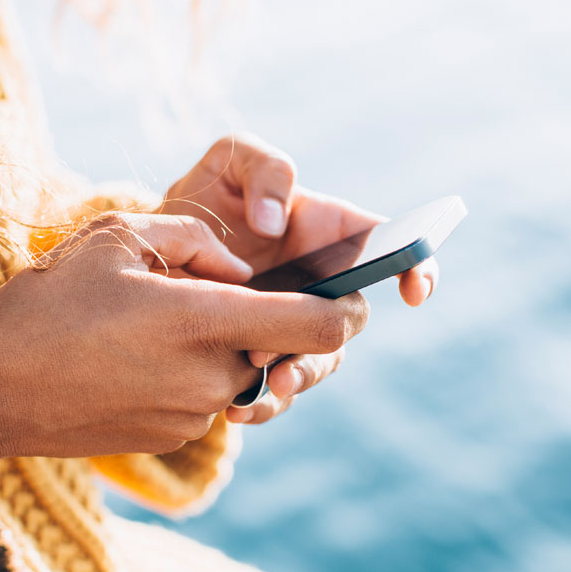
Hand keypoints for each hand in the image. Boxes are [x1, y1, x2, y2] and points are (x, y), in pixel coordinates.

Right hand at [0, 213, 368, 460]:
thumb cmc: (46, 303)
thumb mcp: (118, 237)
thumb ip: (198, 242)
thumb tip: (241, 269)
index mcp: (206, 324)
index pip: (320, 327)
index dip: (346, 307)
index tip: (347, 292)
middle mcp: (212, 379)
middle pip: (281, 351)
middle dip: (266, 322)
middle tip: (218, 294)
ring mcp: (192, 417)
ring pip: (242, 374)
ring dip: (224, 347)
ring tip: (159, 322)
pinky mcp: (171, 439)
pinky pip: (208, 399)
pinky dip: (193, 373)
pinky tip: (138, 354)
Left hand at [161, 133, 437, 423]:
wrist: (153, 250)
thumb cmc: (206, 197)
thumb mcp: (230, 162)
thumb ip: (264, 169)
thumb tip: (274, 222)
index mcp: (330, 234)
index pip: (389, 249)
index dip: (417, 267)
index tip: (413, 290)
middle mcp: (320, 286)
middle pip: (348, 322)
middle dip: (328, 339)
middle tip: (289, 345)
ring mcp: (293, 325)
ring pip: (317, 363)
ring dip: (298, 378)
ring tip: (264, 385)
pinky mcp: (261, 356)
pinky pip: (276, 392)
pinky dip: (262, 405)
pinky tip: (235, 409)